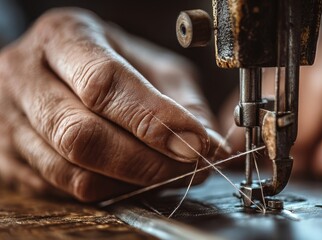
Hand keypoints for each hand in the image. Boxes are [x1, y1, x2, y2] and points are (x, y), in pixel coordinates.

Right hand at [0, 8, 228, 200]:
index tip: (195, 142)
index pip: (104, 84)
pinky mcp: (8, 156)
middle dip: (146, 160)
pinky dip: (107, 190)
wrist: (53, 66)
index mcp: (65, 36)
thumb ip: (182, 100)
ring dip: (131, 181)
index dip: (154, 120)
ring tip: (166, 173)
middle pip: (82, 134)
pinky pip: (62, 189)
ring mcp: (9, 119)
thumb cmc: (108, 61)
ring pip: (71, 170)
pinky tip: (131, 177)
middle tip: (188, 165)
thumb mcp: (150, 64)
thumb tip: (210, 145)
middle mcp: (25, 75)